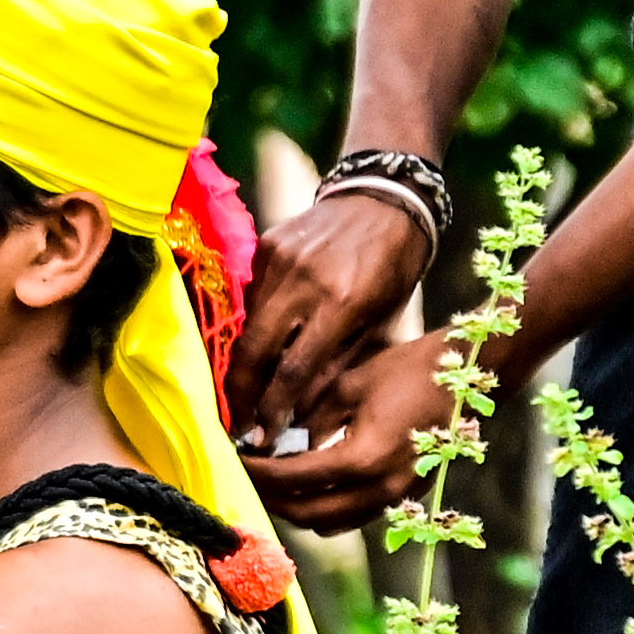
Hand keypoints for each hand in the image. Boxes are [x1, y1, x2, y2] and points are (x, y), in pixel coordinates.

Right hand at [228, 184, 431, 449]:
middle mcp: (305, 280)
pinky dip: (250, 327)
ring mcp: (279, 260)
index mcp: (344, 302)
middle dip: (243, 393)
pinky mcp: (265, 246)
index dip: (275, 408)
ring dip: (242, 365)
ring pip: (245, 326)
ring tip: (241, 396)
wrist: (384, 198)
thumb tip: (299, 408)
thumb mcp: (381, 319)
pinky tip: (252, 349)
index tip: (265, 436)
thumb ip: (339, 362)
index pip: (295, 368)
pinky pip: (249, 298)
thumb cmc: (394, 265)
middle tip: (238, 424)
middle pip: (255, 350)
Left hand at [245, 329, 446, 529]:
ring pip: (331, 523)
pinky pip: (354, 516)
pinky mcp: (405, 496)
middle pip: (308, 514)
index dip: (258, 473)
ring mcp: (397, 497)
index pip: (294, 479)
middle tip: (247, 477)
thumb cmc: (409, 371)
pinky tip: (308, 486)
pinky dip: (325, 509)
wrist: (469, 377)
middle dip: (271, 498)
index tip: (235, 460)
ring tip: (272, 483)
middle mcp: (381, 488)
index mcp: (364, 459)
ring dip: (297, 509)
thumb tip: (275, 439)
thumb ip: (311, 420)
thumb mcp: (348, 387)